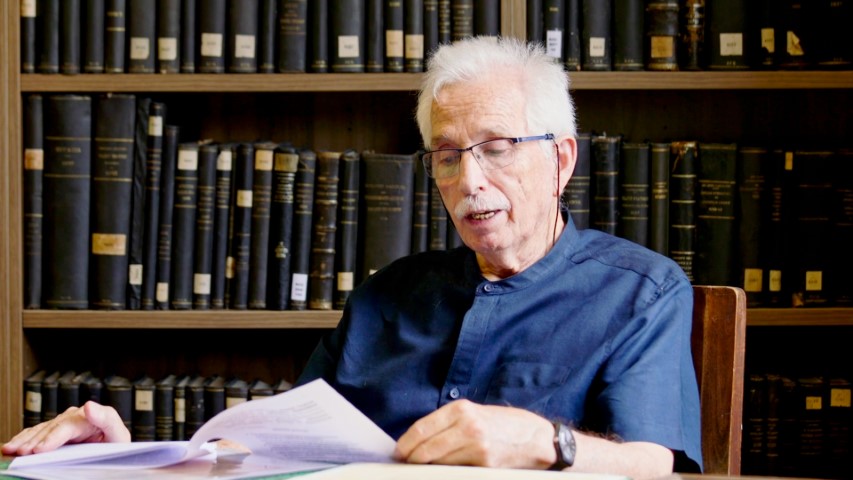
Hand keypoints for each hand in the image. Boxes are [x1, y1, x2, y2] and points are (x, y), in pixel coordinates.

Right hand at [1, 401, 129, 455]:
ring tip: (11, 450)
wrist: (113, 451)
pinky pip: (36, 434)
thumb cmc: (116, 445)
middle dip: (34, 441)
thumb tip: (89, 405)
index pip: (67, 427)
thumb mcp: (119, 435)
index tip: (39, 449)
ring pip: (40, 431)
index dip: (52, 438)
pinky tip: (12, 446)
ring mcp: (63, 424)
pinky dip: (23, 439)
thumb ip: (107, 419)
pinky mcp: (55, 432)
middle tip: (21, 453)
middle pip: (50, 429)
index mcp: (90, 417)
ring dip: (24, 440)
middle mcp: (74, 417)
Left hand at [394, 399, 555, 468]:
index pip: (421, 430)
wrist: (538, 439)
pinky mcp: (484, 467)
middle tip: (406, 463)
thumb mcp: (476, 413)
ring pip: (437, 463)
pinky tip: (443, 470)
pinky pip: (454, 471)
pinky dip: (445, 471)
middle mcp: (468, 427)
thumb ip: (449, 423)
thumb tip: (419, 439)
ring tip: (422, 467)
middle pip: (425, 449)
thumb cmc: (506, 424)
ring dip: (427, 467)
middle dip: (412, 459)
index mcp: (462, 410)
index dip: (405, 444)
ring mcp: (476, 449)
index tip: (399, 451)